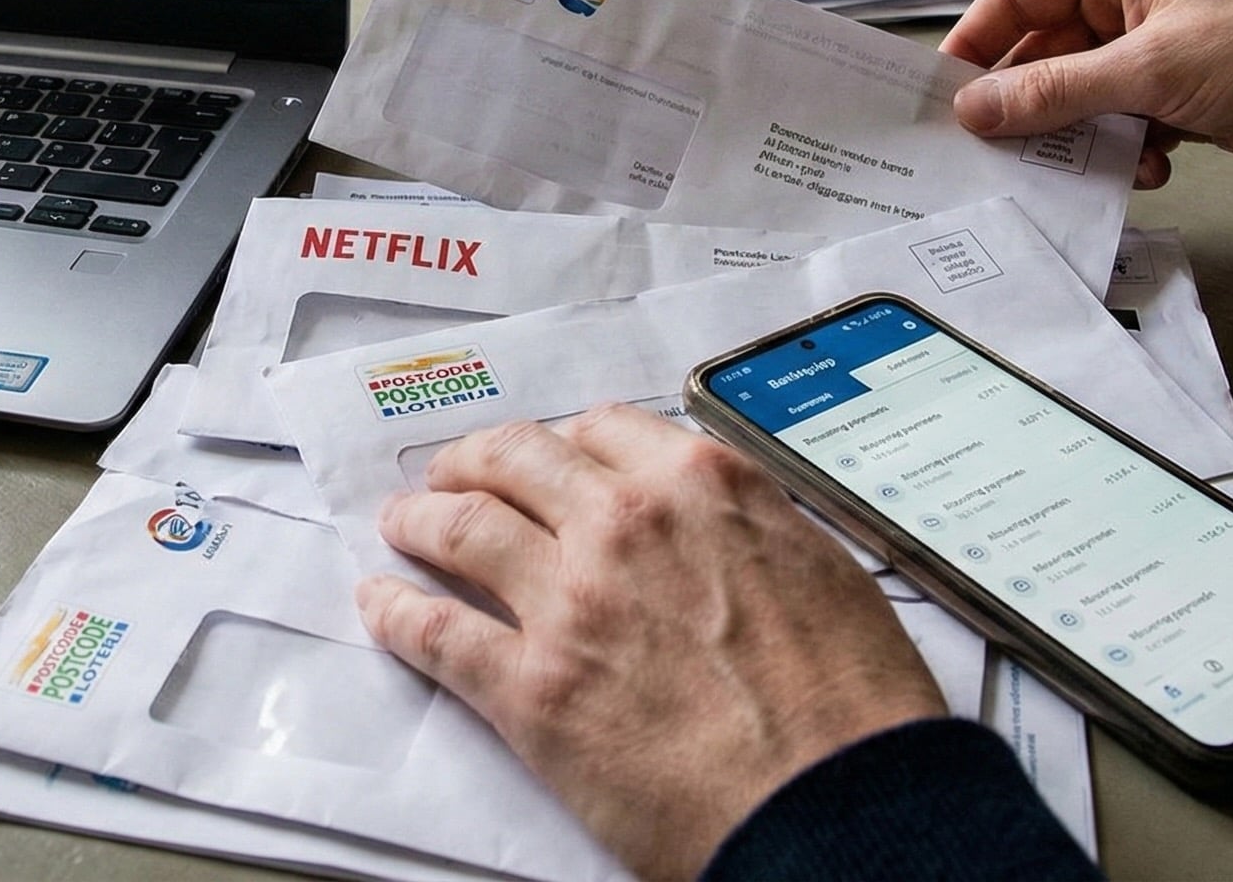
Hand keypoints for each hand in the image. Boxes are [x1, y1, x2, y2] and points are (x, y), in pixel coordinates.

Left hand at [355, 404, 945, 881]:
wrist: (837, 801)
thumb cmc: (851, 703)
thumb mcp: (819, 567)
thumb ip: (747, 529)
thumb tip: (717, 528)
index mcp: (700, 486)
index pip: (601, 430)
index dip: (563, 442)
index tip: (549, 456)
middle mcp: (624, 523)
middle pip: (515, 460)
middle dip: (473, 462)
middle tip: (453, 474)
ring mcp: (569, 602)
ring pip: (460, 530)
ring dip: (419, 519)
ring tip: (402, 524)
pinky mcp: (532, 689)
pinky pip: (437, 634)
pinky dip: (397, 613)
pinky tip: (381, 606)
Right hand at [940, 0, 1232, 186]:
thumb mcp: (1155, 67)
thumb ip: (1058, 91)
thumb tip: (975, 108)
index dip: (976, 43)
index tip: (941, 96)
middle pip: (1045, 53)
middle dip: (1027, 103)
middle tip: (994, 151)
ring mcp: (1157, 50)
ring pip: (1082, 97)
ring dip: (1081, 136)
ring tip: (1078, 167)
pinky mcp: (1183, 96)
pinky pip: (1122, 125)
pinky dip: (1124, 151)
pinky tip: (1147, 169)